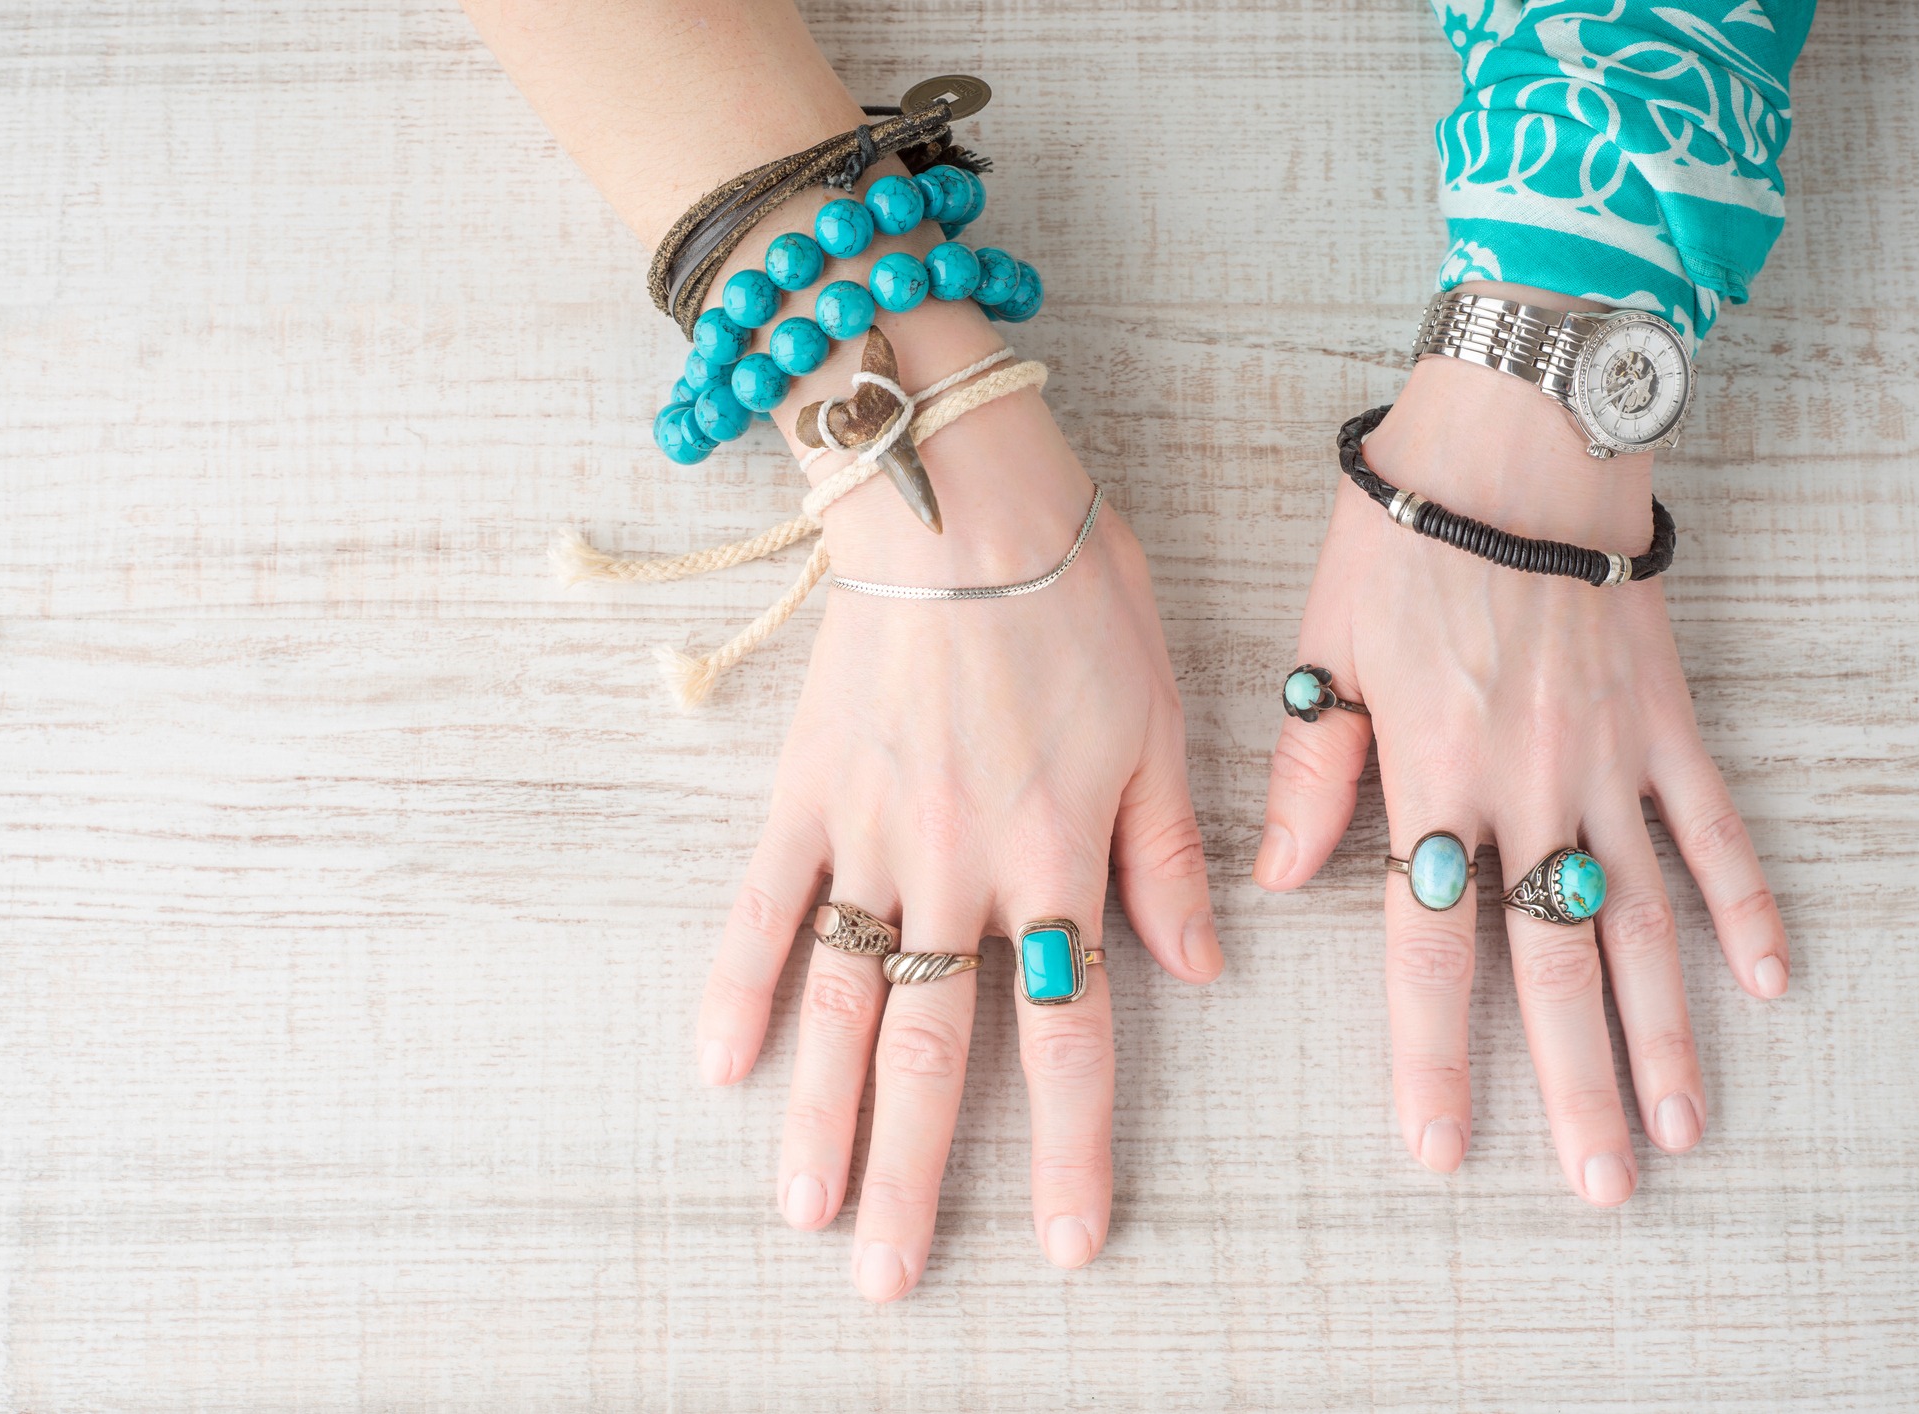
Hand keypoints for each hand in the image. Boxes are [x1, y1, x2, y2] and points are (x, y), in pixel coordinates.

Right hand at [694, 310, 1223, 1299]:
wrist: (960, 493)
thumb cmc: (1079, 595)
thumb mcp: (1162, 721)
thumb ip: (1169, 857)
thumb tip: (1202, 968)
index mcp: (1059, 860)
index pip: (1073, 1039)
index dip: (1072, 1151)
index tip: (1068, 1245)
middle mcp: (960, 873)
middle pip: (938, 1053)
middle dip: (917, 1177)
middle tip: (888, 1281)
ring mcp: (871, 837)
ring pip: (845, 1003)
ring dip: (824, 1117)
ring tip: (805, 1216)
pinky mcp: (806, 792)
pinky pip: (763, 904)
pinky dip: (736, 983)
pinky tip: (716, 1067)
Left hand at [1255, 351, 1789, 1204]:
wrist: (1516, 436)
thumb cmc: (1403, 537)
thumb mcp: (1324, 649)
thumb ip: (1305, 772)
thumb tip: (1270, 882)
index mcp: (1431, 780)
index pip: (1428, 949)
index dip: (1433, 1055)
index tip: (1442, 1148)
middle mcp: (1529, 790)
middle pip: (1557, 965)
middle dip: (1578, 1087)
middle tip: (1604, 1187)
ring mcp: (1610, 760)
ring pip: (1646, 920)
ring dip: (1669, 1030)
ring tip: (1684, 1126)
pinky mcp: (1667, 719)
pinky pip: (1715, 826)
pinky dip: (1749, 900)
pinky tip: (1772, 978)